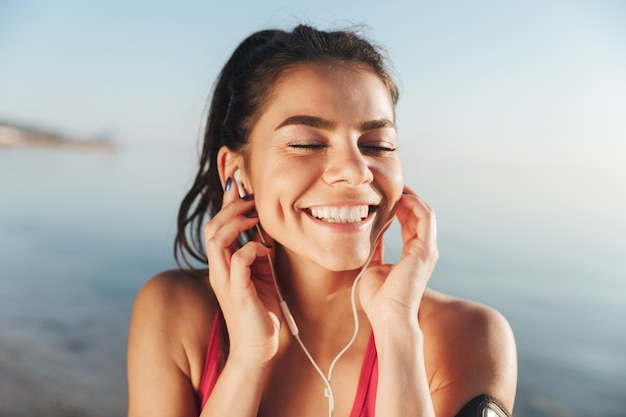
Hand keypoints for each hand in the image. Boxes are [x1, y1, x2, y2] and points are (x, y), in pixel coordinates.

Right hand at [203, 181, 280, 367]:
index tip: (238, 183)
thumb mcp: (261, 273)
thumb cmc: (260, 310)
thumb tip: (265, 228)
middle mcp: (218, 269)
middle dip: (231, 208)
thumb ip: (259, 251)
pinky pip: (238, 260)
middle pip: (212, 227)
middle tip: (251, 200)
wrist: (257, 347)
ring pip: (217, 239)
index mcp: (222, 263)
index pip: (216, 226)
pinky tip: (266, 250)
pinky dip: (252, 249)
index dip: (225, 203)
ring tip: (256, 217)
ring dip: (237, 223)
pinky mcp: (237, 292)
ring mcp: (225, 280)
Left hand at [359, 187, 437, 326]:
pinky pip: (426, 218)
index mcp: (411, 255)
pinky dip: (415, 204)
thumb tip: (372, 234)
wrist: (388, 317)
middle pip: (418, 215)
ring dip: (411, 198)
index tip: (384, 195)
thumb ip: (376, 249)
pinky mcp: (426, 250)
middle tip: (389, 185)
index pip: (409, 223)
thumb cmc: (379, 300)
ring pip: (424, 213)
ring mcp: (426, 250)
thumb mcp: (373, 267)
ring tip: (396, 187)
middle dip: (405, 198)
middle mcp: (423, 251)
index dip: (399, 207)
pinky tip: (402, 197)